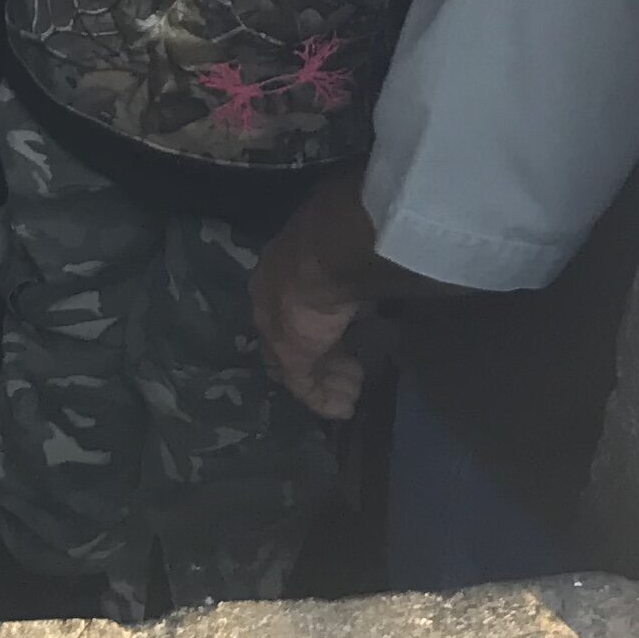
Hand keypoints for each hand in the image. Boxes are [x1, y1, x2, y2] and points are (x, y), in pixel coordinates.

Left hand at [251, 170, 380, 418]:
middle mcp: (269, 298)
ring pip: (300, 363)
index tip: (338, 330)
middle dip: (322, 353)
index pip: (290, 301)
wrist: (326, 250)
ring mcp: (275, 327)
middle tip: (350, 367)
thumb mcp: (342, 240)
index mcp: (278, 265)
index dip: (315, 319)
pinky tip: (344, 408)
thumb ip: (347, 255)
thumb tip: (369, 254)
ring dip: (329, 377)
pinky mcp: (290, 354)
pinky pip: (305, 384)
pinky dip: (325, 397)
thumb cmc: (340, 230)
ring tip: (353, 389)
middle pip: (293, 335)